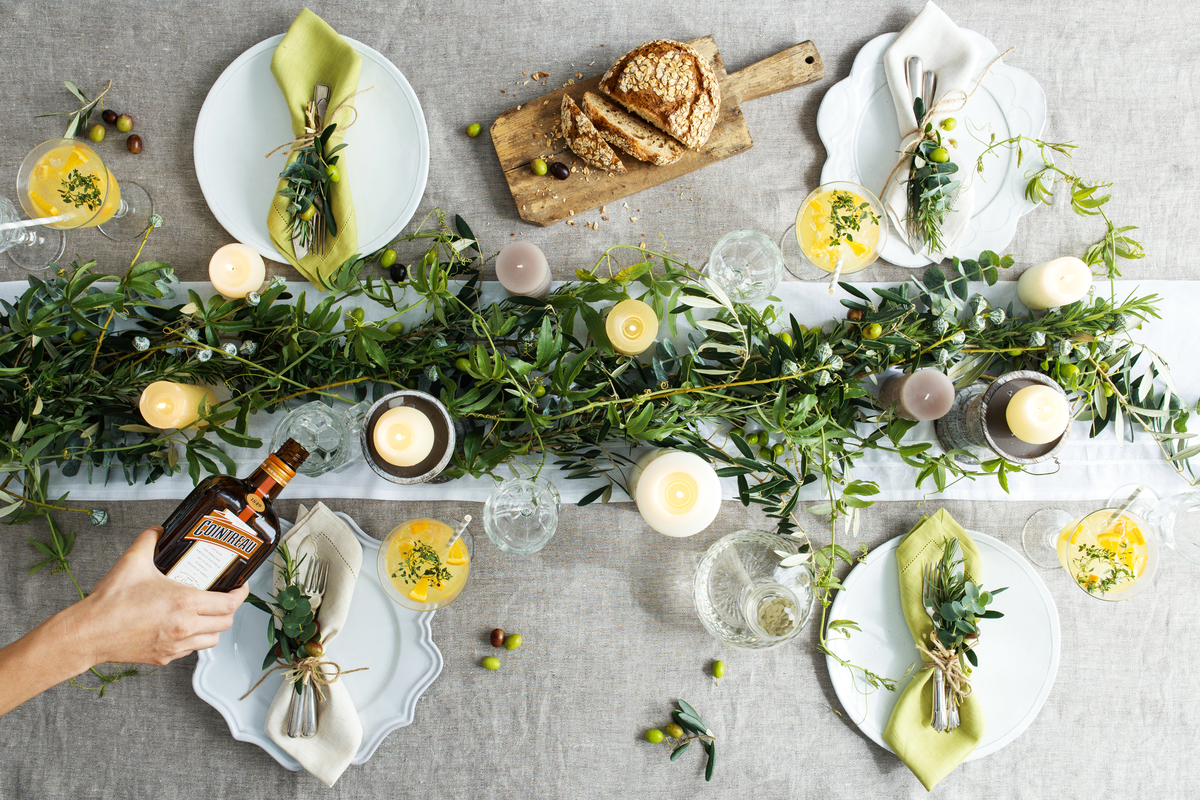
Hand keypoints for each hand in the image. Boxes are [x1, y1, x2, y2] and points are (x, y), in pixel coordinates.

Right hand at [68, 527, 248, 666]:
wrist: (87, 633)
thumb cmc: (109, 602)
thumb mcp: (132, 561)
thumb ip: (149, 539)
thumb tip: (159, 530)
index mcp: (184, 604)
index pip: (229, 604)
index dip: (241, 594)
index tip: (240, 586)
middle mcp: (184, 627)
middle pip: (225, 623)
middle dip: (230, 610)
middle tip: (225, 597)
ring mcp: (175, 646)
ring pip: (211, 640)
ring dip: (214, 626)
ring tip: (206, 613)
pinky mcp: (164, 658)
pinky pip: (190, 650)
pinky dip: (193, 639)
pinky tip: (183, 626)